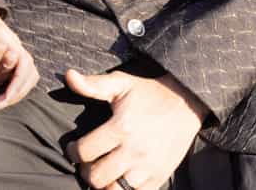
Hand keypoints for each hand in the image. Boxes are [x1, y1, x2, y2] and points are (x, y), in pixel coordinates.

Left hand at [65, 69, 206, 189]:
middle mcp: (134, 151)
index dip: (73, 151)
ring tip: (103, 172)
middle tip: (87, 162)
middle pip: (97, 177)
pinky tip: (120, 178)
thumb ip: (94, 84)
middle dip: (86, 171)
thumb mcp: (121, 83)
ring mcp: (148, 167)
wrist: (186, 103)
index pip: (84, 151)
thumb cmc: (150, 92)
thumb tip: (68, 76)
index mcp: (121, 127)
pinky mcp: (159, 177)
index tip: (73, 149)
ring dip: (104, 184)